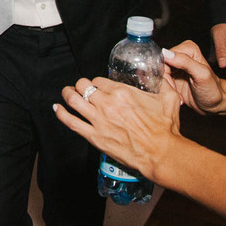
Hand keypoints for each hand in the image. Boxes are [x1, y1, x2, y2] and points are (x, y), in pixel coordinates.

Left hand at [55, 76, 182, 179]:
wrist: (160, 153)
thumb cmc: (165, 128)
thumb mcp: (168, 98)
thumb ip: (163, 82)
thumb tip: (161, 72)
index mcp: (122, 92)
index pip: (98, 80)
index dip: (96, 82)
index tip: (98, 87)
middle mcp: (107, 104)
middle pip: (83, 86)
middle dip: (80, 85)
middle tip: (80, 88)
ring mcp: (99, 120)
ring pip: (73, 100)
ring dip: (67, 94)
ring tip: (66, 93)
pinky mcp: (95, 137)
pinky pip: (71, 123)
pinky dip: (61, 114)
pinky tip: (57, 109)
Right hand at [160, 40, 225, 113]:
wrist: (214, 104)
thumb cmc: (213, 90)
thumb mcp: (202, 75)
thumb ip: (185, 62)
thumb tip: (166, 53)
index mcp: (188, 48)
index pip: (165, 56)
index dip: (166, 72)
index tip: (173, 85)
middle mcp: (179, 54)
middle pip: (160, 66)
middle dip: (166, 81)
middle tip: (176, 92)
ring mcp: (174, 66)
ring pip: (158, 75)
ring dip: (166, 87)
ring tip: (177, 95)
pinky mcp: (171, 76)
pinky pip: (160, 81)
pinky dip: (166, 90)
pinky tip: (175, 95)